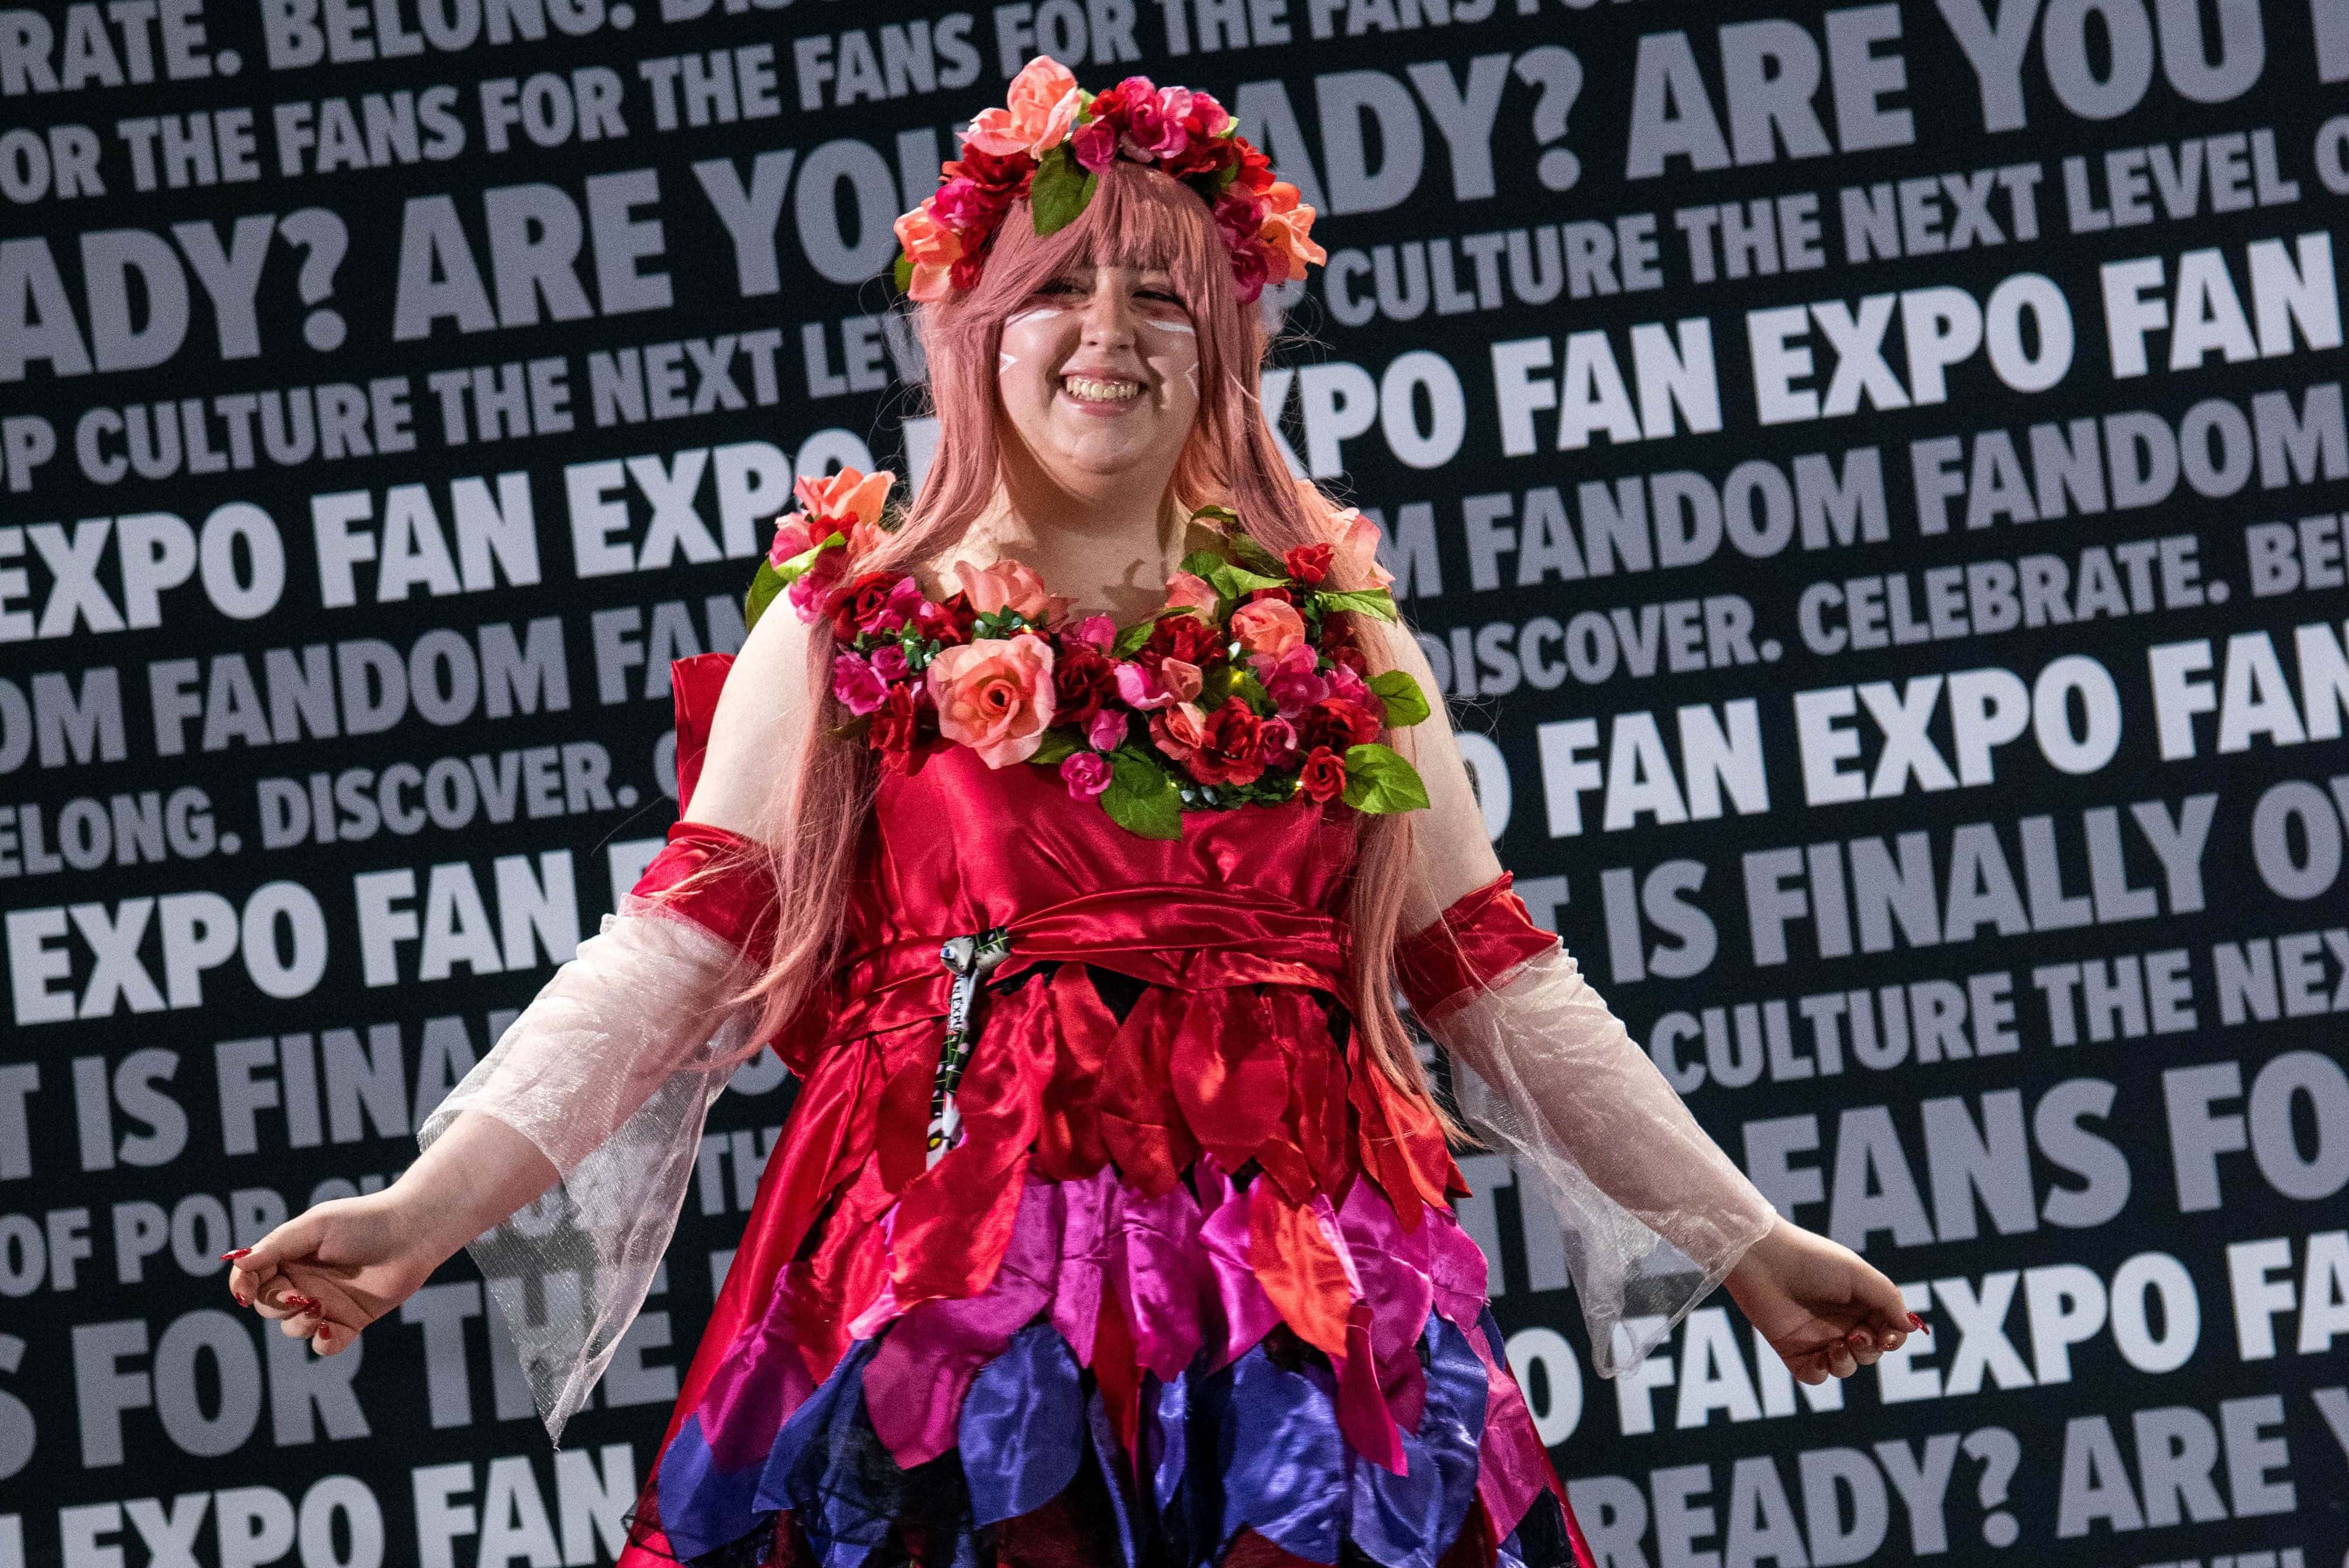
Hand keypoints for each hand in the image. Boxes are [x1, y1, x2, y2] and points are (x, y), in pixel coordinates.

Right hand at [222, 1192, 443, 1355]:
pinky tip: (327, 1330)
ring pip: (293, 1327)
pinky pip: (326, 1344)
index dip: (244, 1286)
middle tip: (299, 1295)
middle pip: (269, 1306)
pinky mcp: (350, 1321)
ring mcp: (327, 1303)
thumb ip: (277, 1246)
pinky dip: (322, 1343)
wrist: (414, 1233)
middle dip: (277, 1304)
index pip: (254, 1277)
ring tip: (318, 1307)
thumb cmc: (365, 1222)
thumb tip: (238, 1262)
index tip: (246, 1293)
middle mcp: (305, 1281)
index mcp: (291, 1256)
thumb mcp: (316, 1226)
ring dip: (298, 1323)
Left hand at [1723, 1219, 1923, 1383]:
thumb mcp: (1858, 1274)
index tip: (1889, 1337)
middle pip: (1870, 1351)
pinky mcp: (1792, 1349)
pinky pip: (1814, 1375)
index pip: (1887, 1329)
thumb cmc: (1812, 1260)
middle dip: (1870, 1350)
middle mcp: (1840, 1321)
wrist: (1764, 1259)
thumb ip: (1888, 1299)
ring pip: (1846, 1366)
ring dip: (1848, 1362)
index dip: (1893, 1338)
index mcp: (1859, 1302)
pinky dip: (1822, 1372)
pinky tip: (1821, 1357)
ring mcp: (1816, 1337)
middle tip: (1857, 1336)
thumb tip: (1911, 1326)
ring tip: (1837, 1346)